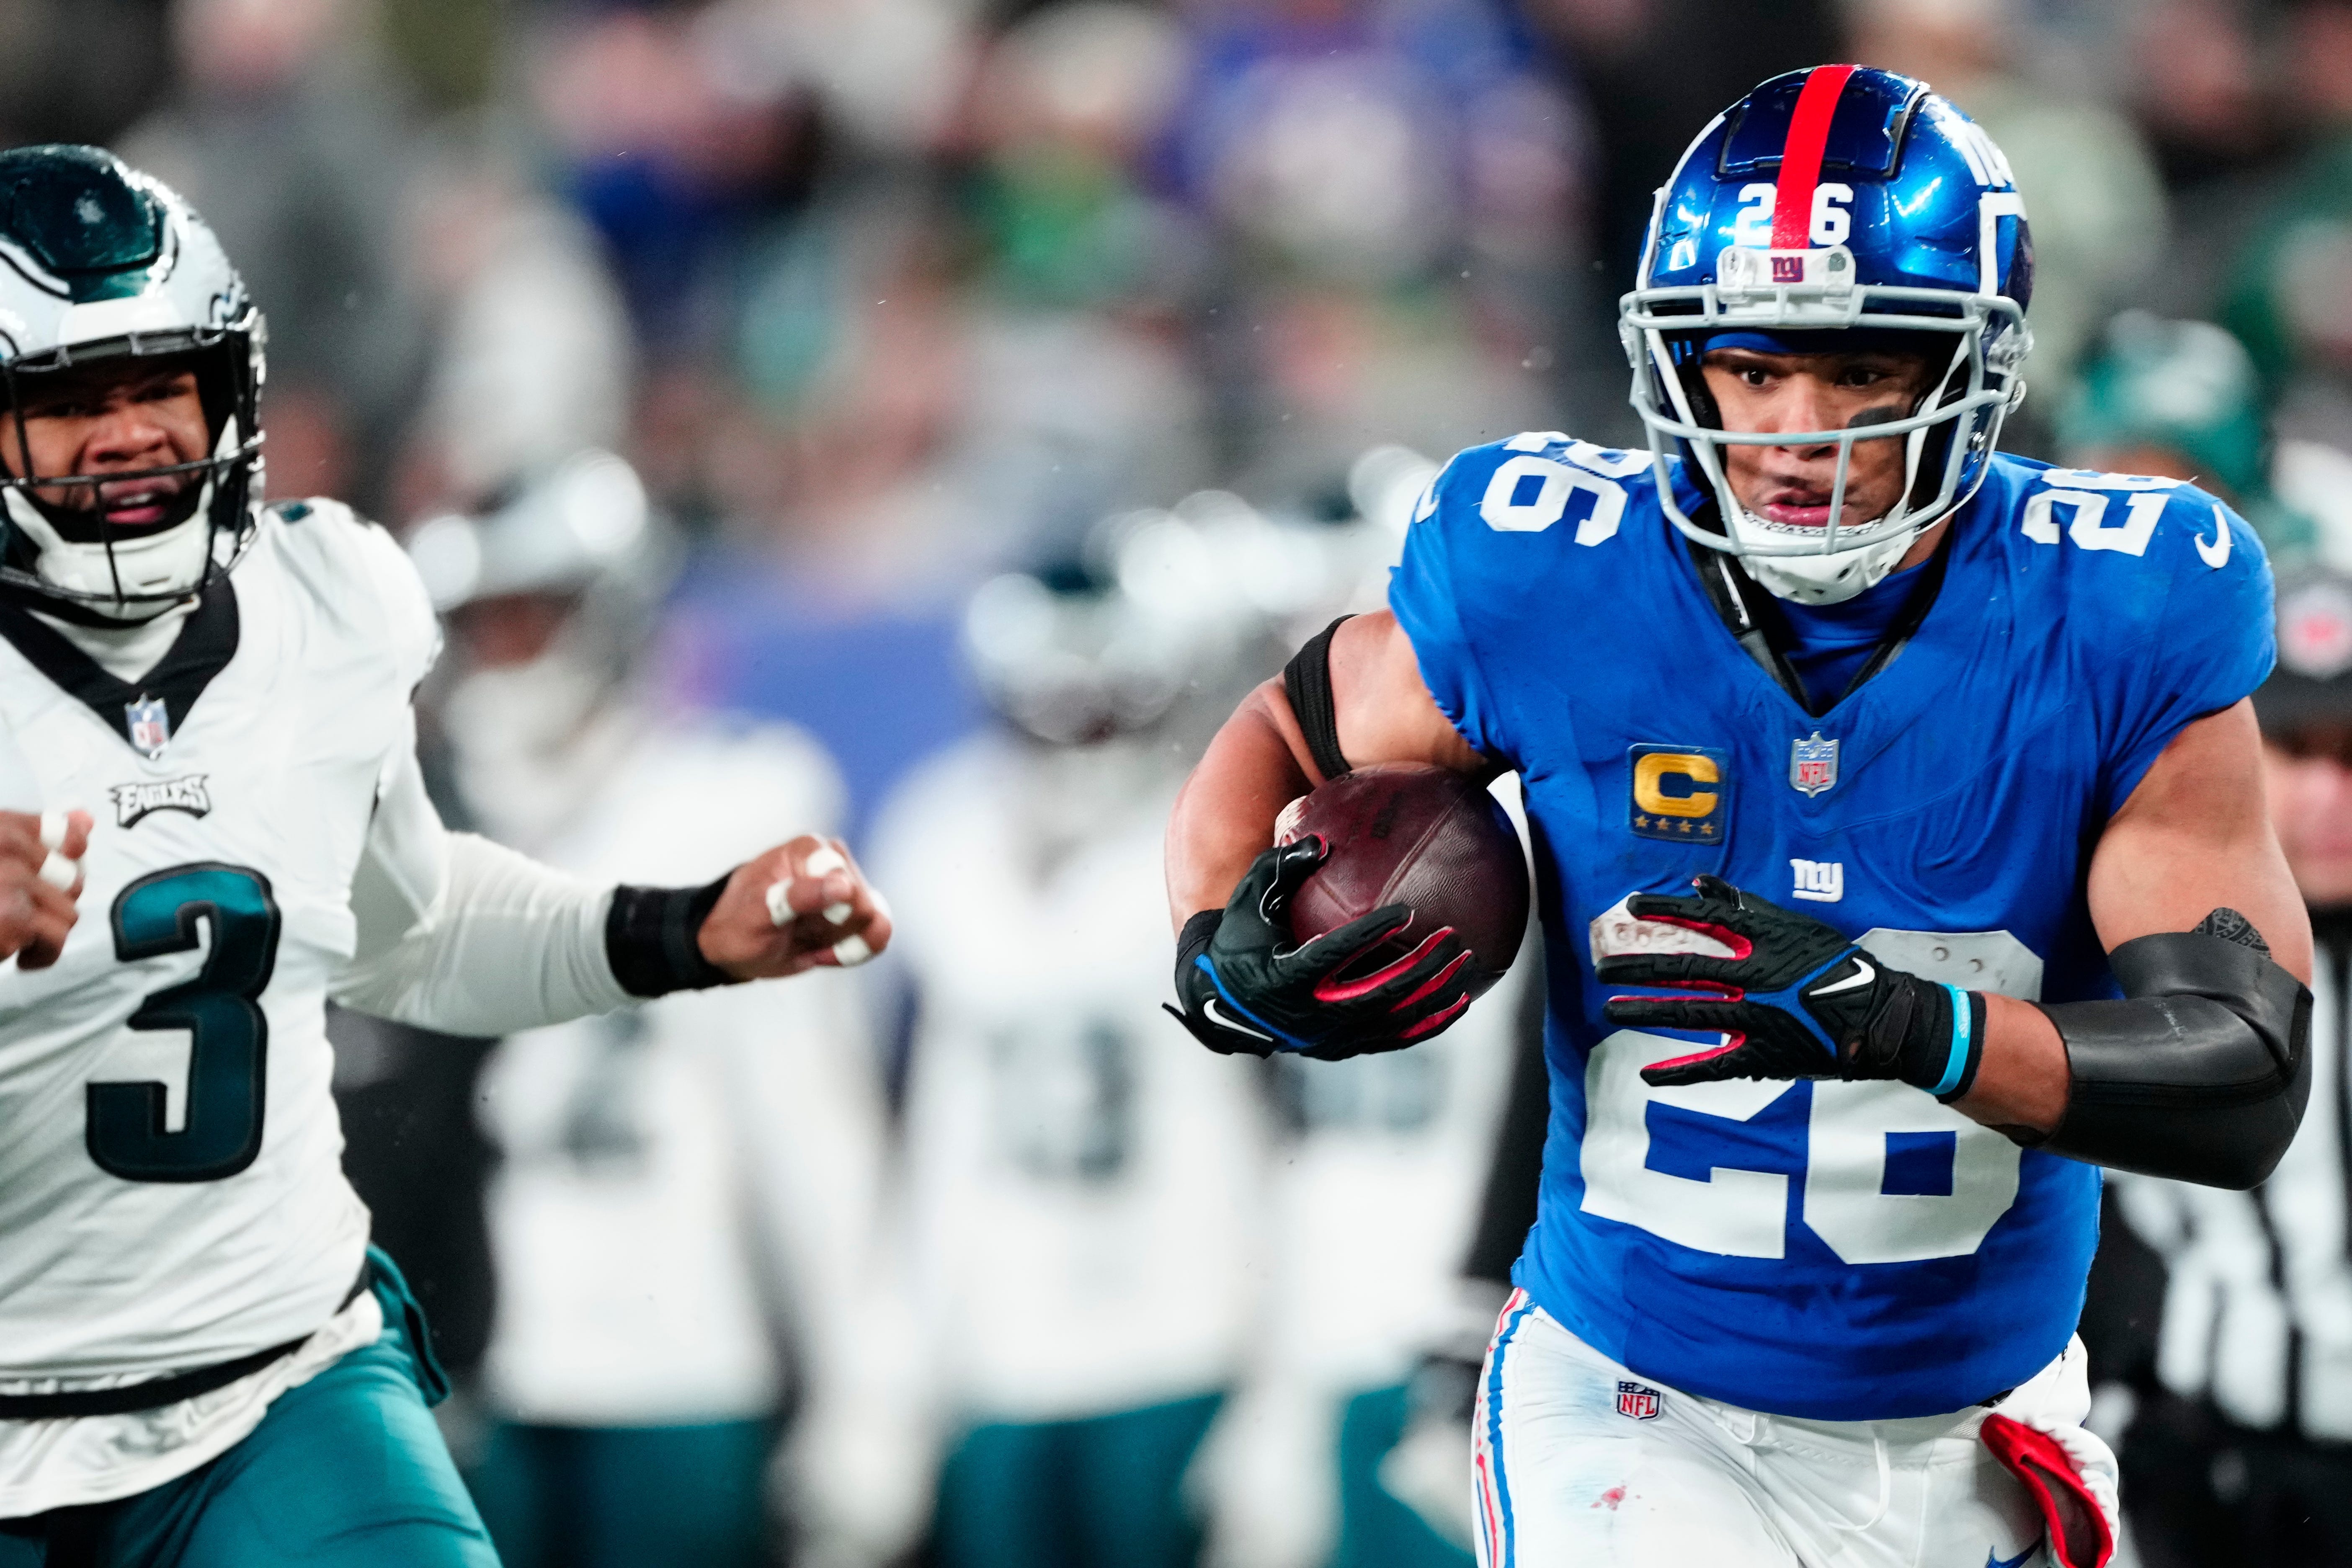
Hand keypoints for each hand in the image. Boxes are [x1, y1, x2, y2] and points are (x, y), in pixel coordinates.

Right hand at [0, 809, 91, 970]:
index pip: (56, 829)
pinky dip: (39, 956)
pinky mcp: (15, 916)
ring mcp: (9, 878)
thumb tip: (85, 821)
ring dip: (42, 933)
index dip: (63, 857)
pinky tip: (13, 957)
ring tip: (8, 937)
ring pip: (67, 910)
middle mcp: (5, 844)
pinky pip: (56, 938)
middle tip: (14, 917)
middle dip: (48, 904)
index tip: (46, 876)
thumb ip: (33, 837)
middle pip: (69, 875)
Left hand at [698, 836, 892, 979]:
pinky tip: (824, 952)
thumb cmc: (739, 926)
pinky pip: (877, 935)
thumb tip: (844, 886)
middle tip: (798, 936)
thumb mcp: (757, 915)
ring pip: (874, 922)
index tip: (798, 923)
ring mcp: (850, 886)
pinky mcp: (858, 910)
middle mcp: (835, 860)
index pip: (843, 880)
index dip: (829, 912)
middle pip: (862, 905)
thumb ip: (798, 897)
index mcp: (808, 849)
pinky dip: (853, 952)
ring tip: (810, 945)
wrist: (736, 947)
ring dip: (843, 945)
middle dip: (833, 931)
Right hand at [1165, 836, 1471, 1059]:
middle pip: (1375, 993)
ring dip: (1433, 995)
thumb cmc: (1240, 937)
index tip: (1406, 911)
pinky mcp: (1341, 1049)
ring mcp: (1327, 1038)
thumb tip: (1321, 841)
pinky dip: (1428, 1024)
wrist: (1221, 1002)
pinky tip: (1459, 1003)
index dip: (1370, 934)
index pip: (1334, 955)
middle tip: (1452, 938)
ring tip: (1467, 965)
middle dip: (1419, 967)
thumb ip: (1282, 867)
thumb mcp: (1251, 899)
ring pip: (1391, 1021)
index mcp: (1283, 976)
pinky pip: (1393, 1040)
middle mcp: (1308, 1014)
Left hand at [1598, 874, 1980, 1095]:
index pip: (1707, 919)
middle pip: (1687, 969)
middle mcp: (1757, 977)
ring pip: (1692, 1014)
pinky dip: (1682, 1073)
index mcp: (1767, 942)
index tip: (1632, 905)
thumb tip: (1702, 883)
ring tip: (1610, 1011)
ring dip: (1648, 1012)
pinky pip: (1716, 1065)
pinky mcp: (1765, 1054)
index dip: (1668, 910)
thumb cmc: (1838, 966)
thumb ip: (1747, 906)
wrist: (1882, 1019)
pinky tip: (1649, 1075)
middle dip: (1640, 968)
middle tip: (1602, 969)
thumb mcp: (1796, 927)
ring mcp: (1759, 1018)